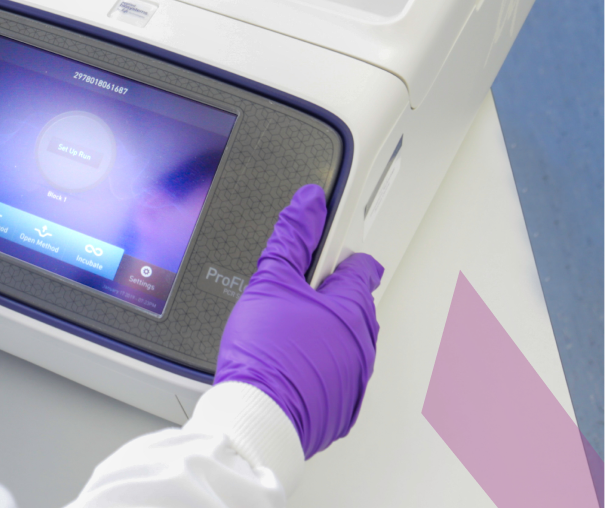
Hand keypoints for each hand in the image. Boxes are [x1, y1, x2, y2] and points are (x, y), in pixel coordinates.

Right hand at [215, 184, 382, 458]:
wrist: (260, 417)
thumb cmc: (266, 355)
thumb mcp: (269, 282)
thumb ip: (290, 239)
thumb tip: (306, 205)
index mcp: (351, 307)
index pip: (361, 266)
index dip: (339, 254)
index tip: (326, 248)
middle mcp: (363, 342)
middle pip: (351, 305)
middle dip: (326, 297)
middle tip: (289, 297)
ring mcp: (356, 376)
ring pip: (344, 341)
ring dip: (322, 333)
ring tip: (283, 332)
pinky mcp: (344, 405)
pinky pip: (336, 374)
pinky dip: (318, 366)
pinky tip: (288, 362)